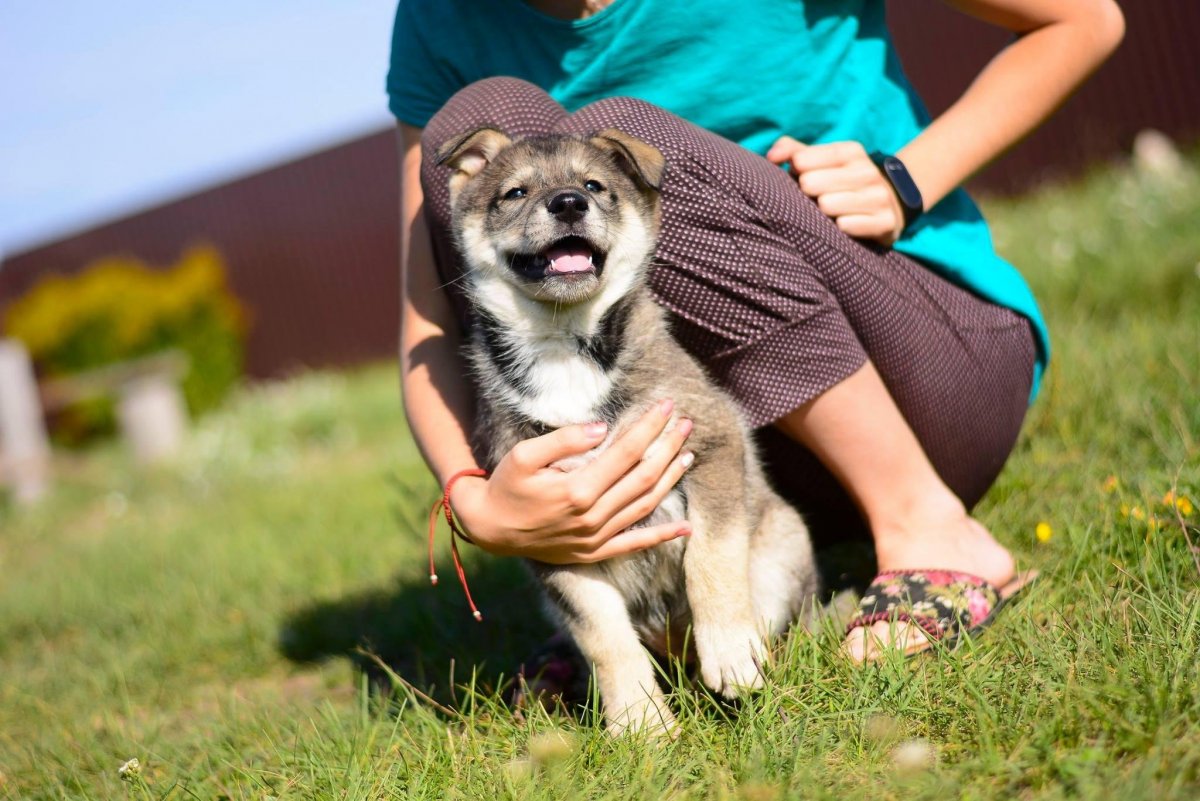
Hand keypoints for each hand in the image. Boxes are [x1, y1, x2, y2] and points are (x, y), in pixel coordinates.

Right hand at [450, 399, 694, 563]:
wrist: (490, 528)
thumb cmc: (506, 485)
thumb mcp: (524, 455)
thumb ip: (564, 440)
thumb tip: (603, 427)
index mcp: (577, 490)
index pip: (626, 453)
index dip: (649, 428)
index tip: (666, 407)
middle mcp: (592, 517)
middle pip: (643, 477)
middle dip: (668, 447)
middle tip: (686, 424)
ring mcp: (596, 538)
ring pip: (645, 505)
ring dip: (670, 479)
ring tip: (687, 455)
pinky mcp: (594, 552)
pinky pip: (635, 544)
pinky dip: (663, 537)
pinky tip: (686, 528)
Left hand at [766, 137, 906, 245]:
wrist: (890, 204)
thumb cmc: (841, 181)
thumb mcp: (822, 161)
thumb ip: (794, 152)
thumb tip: (771, 156)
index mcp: (851, 152)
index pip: (804, 159)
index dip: (795, 171)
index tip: (799, 177)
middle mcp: (867, 171)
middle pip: (811, 183)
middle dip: (806, 194)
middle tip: (814, 198)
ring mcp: (879, 196)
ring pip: (827, 206)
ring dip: (820, 213)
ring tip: (827, 213)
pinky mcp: (885, 222)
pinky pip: (846, 226)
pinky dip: (838, 229)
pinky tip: (841, 226)